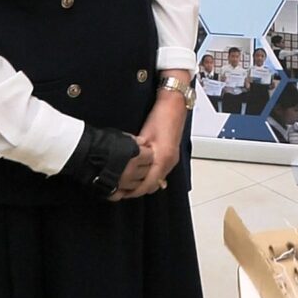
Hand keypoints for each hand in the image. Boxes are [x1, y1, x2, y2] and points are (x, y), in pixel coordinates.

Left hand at [118, 84, 187, 198]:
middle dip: (138, 190)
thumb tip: (126, 164)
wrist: (175, 104)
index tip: (123, 194)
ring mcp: (173, 159)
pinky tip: (140, 172)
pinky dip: (151, 175)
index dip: (135, 192)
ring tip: (129, 182)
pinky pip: (161, 171)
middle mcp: (171, 161)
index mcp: (163, 158)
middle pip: (154, 184)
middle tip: (122, 190)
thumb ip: (138, 152)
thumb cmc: (161, 115)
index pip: (149, 184)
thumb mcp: (145, 134)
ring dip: (145, 183)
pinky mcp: (172, 154)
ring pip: (158, 179)